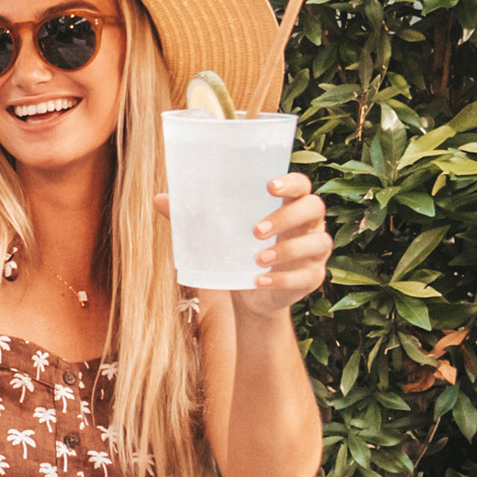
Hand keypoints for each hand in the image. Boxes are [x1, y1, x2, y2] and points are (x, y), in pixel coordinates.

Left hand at [151, 175, 330, 318]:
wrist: (249, 294)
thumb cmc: (236, 250)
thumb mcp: (217, 233)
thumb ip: (194, 216)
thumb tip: (159, 199)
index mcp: (289, 204)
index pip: (302, 185)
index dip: (291, 182)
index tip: (269, 186)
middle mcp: (309, 224)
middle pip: (314, 208)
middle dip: (287, 216)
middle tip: (255, 230)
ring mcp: (314, 252)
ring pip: (317, 243)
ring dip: (287, 250)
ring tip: (257, 258)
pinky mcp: (312, 277)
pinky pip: (304, 276)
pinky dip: (282, 279)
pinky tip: (260, 281)